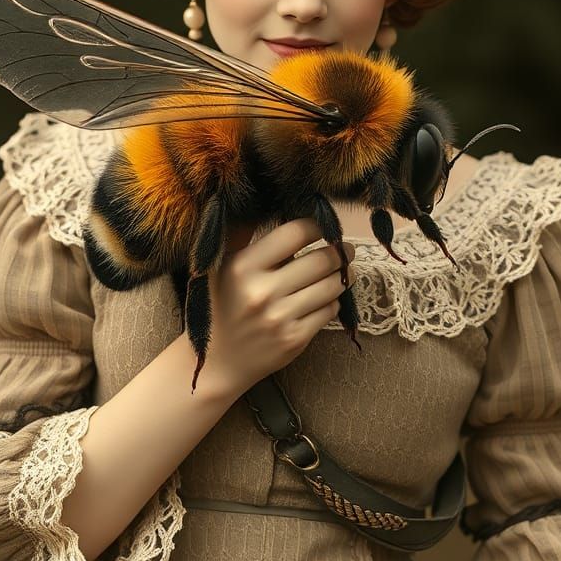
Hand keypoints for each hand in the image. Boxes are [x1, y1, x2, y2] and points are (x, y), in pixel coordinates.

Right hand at [201, 217, 354, 395]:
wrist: (216, 362)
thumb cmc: (221, 306)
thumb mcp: (220, 267)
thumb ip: (242, 234)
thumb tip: (264, 198)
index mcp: (243, 267)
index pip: (295, 233)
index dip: (316, 226)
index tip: (322, 227)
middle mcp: (262, 292)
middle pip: (322, 259)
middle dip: (340, 251)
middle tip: (345, 248)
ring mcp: (280, 318)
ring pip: (332, 286)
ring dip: (343, 275)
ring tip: (342, 270)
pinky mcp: (294, 340)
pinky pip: (330, 311)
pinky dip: (333, 301)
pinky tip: (325, 297)